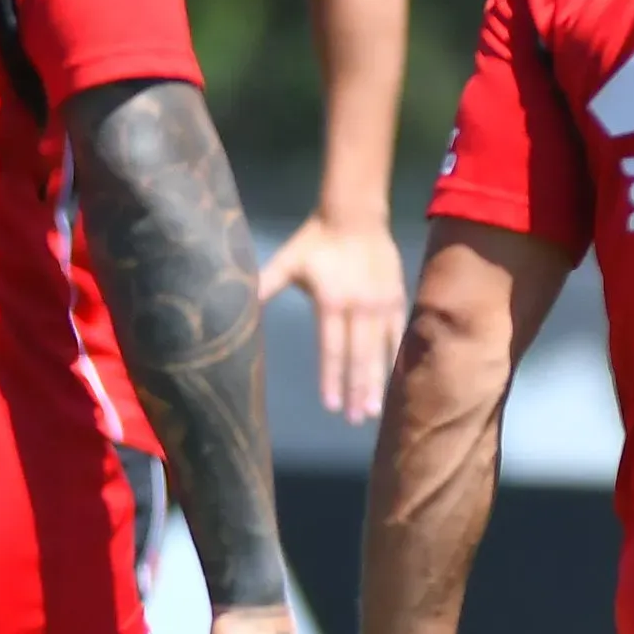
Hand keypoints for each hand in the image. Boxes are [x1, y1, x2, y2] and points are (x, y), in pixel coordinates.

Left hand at [257, 212, 404, 424]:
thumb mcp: (285, 262)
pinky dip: (396, 357)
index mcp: (330, 302)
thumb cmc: (314, 241)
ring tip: (374, 408)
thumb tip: (236, 305)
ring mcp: (382, 304)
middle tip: (355, 419)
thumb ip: (263, 286)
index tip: (329, 405)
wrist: (355, 214)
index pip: (330, 348)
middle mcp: (359, 307)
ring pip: (380, 350)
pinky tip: (395, 378)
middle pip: (358, 356)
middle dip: (356, 390)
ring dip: (377, 380)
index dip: (330, 378)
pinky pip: (398, 334)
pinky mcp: (397, 298)